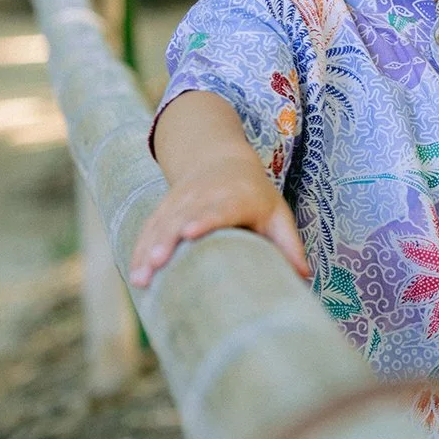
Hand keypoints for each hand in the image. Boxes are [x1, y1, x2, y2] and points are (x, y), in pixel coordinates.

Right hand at [129, 158, 308, 286]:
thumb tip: (304, 276)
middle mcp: (205, 196)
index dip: (204, 219)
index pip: (220, 208)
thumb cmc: (256, 196)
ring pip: (163, 224)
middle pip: (184, 217)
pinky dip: (141, 247)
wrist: (222, 160)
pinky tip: (135, 271)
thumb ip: (288, 244)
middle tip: (157, 262)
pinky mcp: (166, 207)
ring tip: (140, 278)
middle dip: (169, 239)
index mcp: (237, 197)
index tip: (190, 233)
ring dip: (149, 248)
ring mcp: (182, 200)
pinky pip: (151, 228)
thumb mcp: (277, 213)